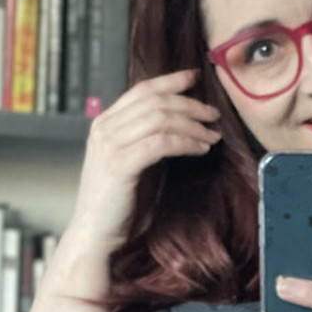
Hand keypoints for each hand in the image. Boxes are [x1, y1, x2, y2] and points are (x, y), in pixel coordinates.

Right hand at [70, 68, 222, 248]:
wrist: (96, 234)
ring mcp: (110, 144)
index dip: (171, 81)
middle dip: (190, 104)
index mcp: (106, 123)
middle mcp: (105, 128)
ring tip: (212, 136)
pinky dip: (185, 143)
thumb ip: (150, 142)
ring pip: (160, 119)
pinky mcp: (121, 164)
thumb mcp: (136, 164)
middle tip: (214, 115)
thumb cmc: (119, 205)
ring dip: (192, 125)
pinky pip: (161, 143)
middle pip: (155, 101)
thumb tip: (183, 127)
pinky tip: (200, 150)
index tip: (195, 77)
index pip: (142, 90)